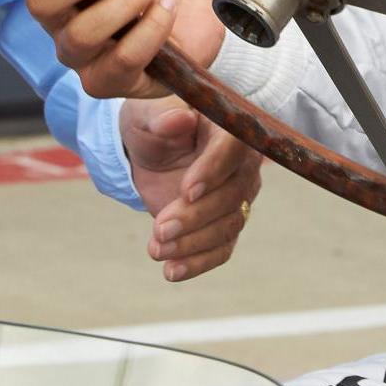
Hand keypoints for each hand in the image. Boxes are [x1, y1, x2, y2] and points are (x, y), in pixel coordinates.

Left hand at [121, 96, 262, 281]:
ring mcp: (237, 194)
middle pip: (233, 194)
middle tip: (160, 228)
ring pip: (229, 224)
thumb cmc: (149, 124)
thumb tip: (178, 118)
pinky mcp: (224, 221)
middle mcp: (241, 161)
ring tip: (156, 249)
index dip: (213, 170)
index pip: (232, 147)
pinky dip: (199, 262)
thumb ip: (159, 117)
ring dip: (194, 242)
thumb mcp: (144, 115)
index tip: (186, 190)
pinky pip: (222, 247)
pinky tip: (172, 271)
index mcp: (226, 125)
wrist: (146, 151)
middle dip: (196, 216)